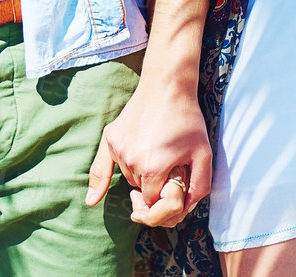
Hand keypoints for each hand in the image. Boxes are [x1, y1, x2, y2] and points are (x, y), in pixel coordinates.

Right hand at [85, 74, 211, 229]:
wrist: (167, 86)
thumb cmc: (187, 120)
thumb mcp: (204, 155)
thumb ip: (199, 187)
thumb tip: (184, 210)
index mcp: (154, 170)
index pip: (154, 202)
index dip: (166, 193)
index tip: (176, 178)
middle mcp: (131, 162)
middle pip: (141, 191)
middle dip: (155, 184)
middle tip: (170, 160)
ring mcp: (118, 149)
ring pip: (130, 178)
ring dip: (142, 173)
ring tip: (157, 149)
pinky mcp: (110, 138)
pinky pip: (104, 166)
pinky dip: (101, 180)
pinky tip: (92, 199)